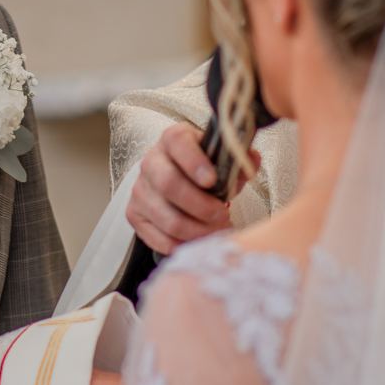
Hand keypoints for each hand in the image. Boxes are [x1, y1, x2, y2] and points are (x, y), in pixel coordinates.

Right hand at [125, 124, 259, 254]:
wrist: (179, 180)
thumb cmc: (205, 170)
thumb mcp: (222, 160)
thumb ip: (238, 160)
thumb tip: (250, 162)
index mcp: (173, 140)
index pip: (178, 143)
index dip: (194, 162)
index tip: (213, 180)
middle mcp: (151, 162)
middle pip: (169, 184)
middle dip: (201, 206)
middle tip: (224, 216)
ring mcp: (140, 190)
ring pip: (167, 217)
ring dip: (197, 231)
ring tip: (218, 231)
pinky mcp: (134, 214)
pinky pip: (157, 238)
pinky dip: (182, 245)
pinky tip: (200, 241)